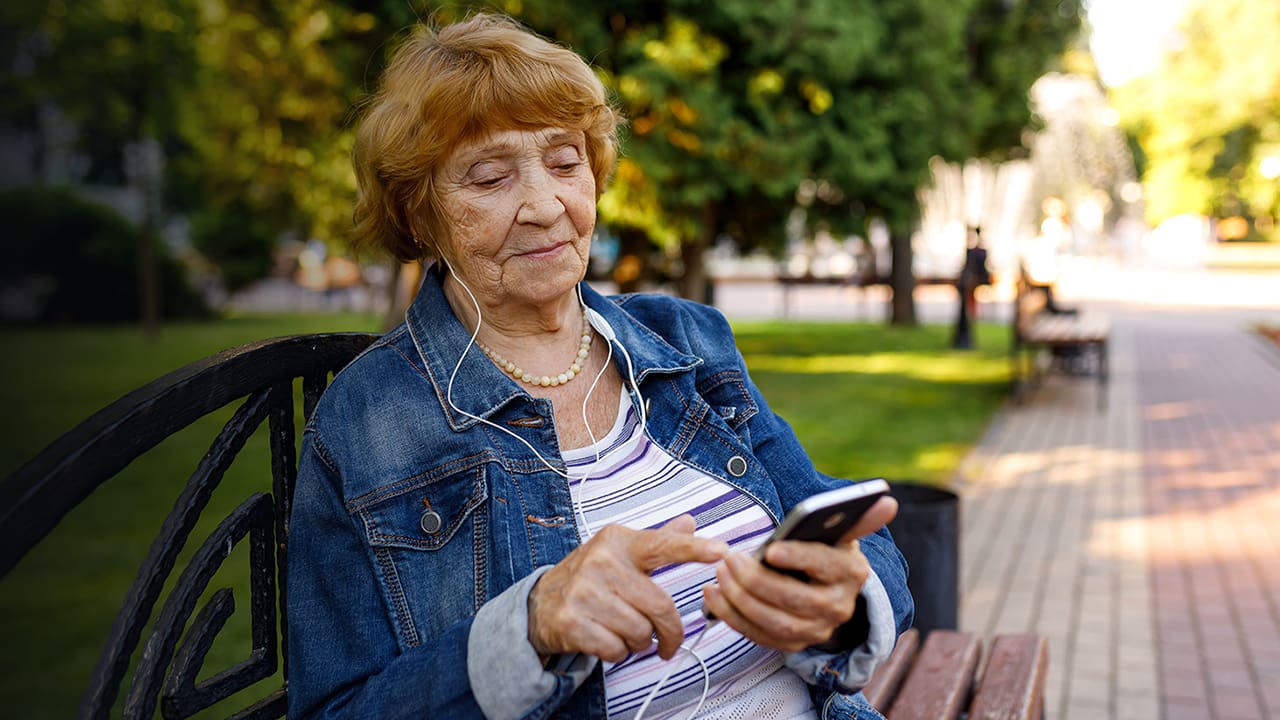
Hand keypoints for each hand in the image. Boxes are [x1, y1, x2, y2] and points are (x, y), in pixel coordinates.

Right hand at [528, 515, 728, 662]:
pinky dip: (618, 653)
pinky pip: (617, 650)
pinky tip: (606, 639)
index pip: (663, 544)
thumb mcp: (621, 553)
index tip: (721, 551)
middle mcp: (602, 562)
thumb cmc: (591, 578)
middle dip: (668, 632)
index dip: (695, 549)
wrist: (539, 603)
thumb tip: (689, 521)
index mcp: (619, 542)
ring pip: (640, 632)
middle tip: (667, 642)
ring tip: (624, 632)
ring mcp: (584, 592)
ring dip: (639, 642)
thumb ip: (658, 541)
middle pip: (659, 607)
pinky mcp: (572, 622)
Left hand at [701, 495, 896, 651]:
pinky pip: (760, 637)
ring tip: (719, 574)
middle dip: (758, 581)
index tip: (772, 549)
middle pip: (795, 600)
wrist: (827, 589)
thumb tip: (887, 498)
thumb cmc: (825, 551)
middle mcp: (839, 607)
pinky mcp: (794, 645)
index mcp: (851, 572)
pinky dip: (732, 617)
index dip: (799, 558)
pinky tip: (713, 595)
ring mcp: (817, 631)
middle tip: (729, 559)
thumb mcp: (840, 534)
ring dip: (741, 600)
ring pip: (776, 623)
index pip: (824, 565)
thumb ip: (857, 517)